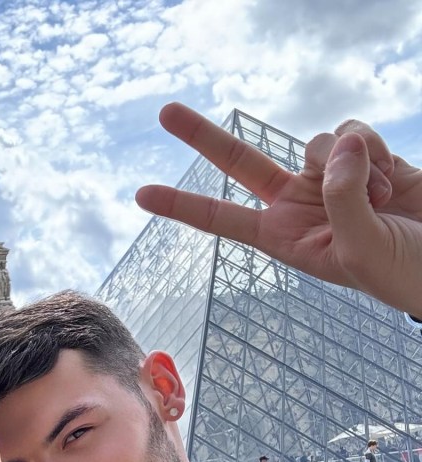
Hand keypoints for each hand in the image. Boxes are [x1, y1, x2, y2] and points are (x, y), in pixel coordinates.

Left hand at [136, 103, 421, 315]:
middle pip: (240, 162)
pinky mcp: (364, 154)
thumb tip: (339, 146)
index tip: (142, 194)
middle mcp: (298, 204)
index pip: (223, 219)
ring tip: (382, 201)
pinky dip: (376, 150)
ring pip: (317, 142)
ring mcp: (329, 177)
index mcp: (284, 238)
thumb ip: (343, 198)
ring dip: (355, 166)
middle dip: (204, 137)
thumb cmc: (403, 272)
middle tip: (164, 113)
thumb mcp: (361, 249)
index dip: (183, 205)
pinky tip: (394, 181)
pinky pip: (353, 131)